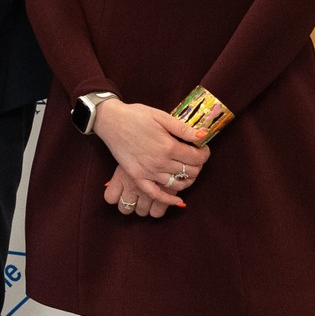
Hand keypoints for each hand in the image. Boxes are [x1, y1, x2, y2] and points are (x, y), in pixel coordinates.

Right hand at [92, 98, 208, 209]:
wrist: (110, 121)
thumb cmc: (136, 115)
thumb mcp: (161, 116)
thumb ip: (183, 128)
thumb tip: (203, 135)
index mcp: (168, 146)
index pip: (197, 157)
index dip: (204, 153)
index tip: (202, 148)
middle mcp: (160, 162)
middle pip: (190, 171)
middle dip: (197, 165)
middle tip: (194, 157)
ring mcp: (148, 171)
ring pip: (177, 183)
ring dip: (187, 179)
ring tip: (186, 170)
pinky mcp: (137, 176)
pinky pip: (156, 194)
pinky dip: (168, 199)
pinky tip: (177, 199)